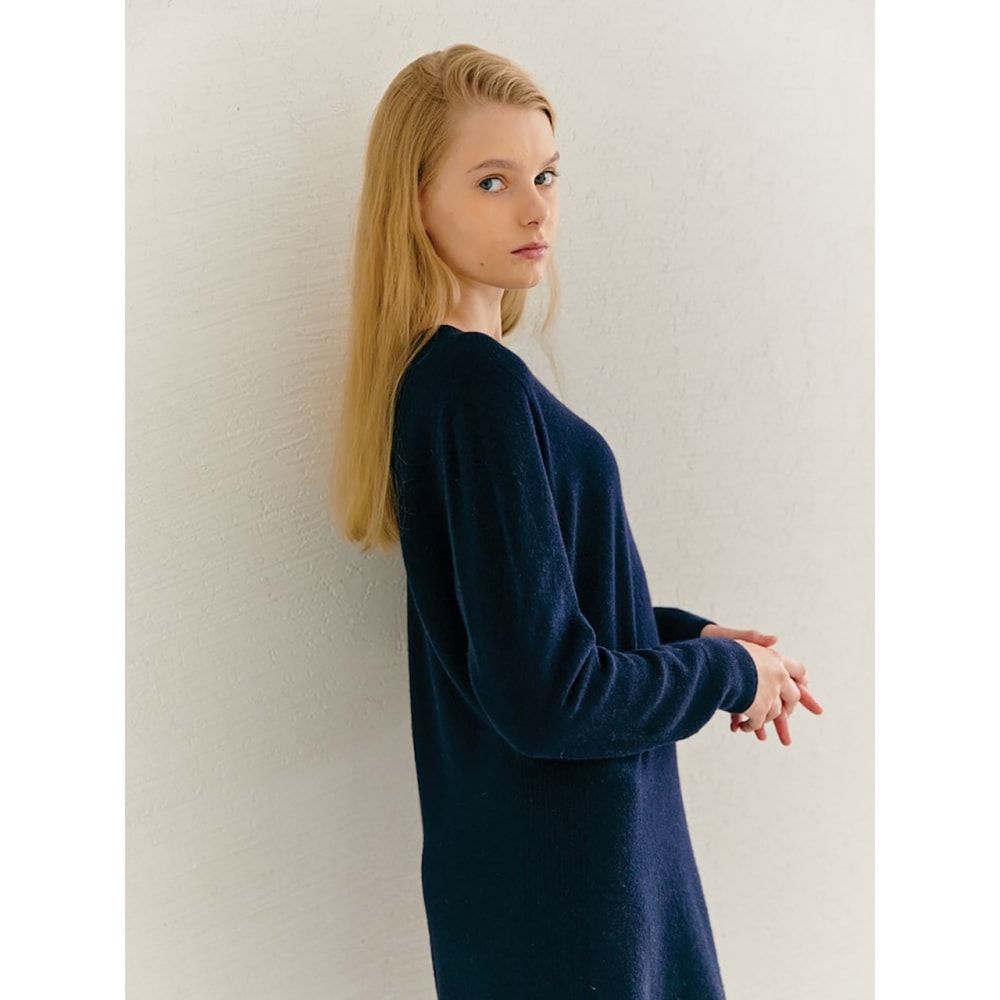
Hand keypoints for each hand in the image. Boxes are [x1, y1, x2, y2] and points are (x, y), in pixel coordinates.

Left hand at [700, 624, 822, 744]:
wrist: (698, 641)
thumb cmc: (718, 637)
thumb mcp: (736, 636)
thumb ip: (755, 637)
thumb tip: (774, 639)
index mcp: (768, 661)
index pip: (793, 678)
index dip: (804, 694)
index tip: (816, 710)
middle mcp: (761, 675)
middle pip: (779, 700)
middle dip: (783, 719)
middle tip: (786, 741)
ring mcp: (748, 684)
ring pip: (760, 707)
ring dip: (761, 723)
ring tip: (761, 738)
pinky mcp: (732, 689)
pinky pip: (740, 707)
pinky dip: (740, 718)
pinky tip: (737, 728)